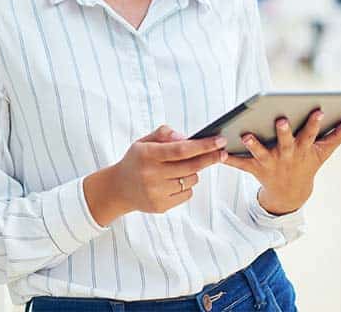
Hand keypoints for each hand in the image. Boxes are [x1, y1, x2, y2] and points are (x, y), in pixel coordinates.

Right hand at [84, 125, 227, 225]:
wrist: (118, 189)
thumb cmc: (136, 161)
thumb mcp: (144, 142)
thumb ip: (164, 134)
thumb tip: (186, 138)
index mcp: (147, 155)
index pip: (181, 150)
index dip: (203, 146)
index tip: (219, 141)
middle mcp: (151, 175)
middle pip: (191, 166)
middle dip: (210, 158)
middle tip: (222, 152)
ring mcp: (156, 192)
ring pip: (191, 180)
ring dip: (193, 172)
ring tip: (180, 168)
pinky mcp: (161, 206)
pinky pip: (187, 193)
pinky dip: (186, 186)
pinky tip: (173, 182)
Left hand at [223, 110, 340, 214]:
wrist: (290, 194)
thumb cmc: (306, 164)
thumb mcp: (323, 152)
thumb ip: (337, 136)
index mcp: (304, 149)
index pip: (311, 134)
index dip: (315, 123)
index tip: (318, 110)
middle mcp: (287, 156)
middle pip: (286, 143)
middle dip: (284, 132)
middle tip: (280, 118)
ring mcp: (271, 163)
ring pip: (261, 153)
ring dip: (253, 145)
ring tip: (244, 135)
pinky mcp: (255, 169)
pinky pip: (241, 164)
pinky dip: (230, 159)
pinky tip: (219, 153)